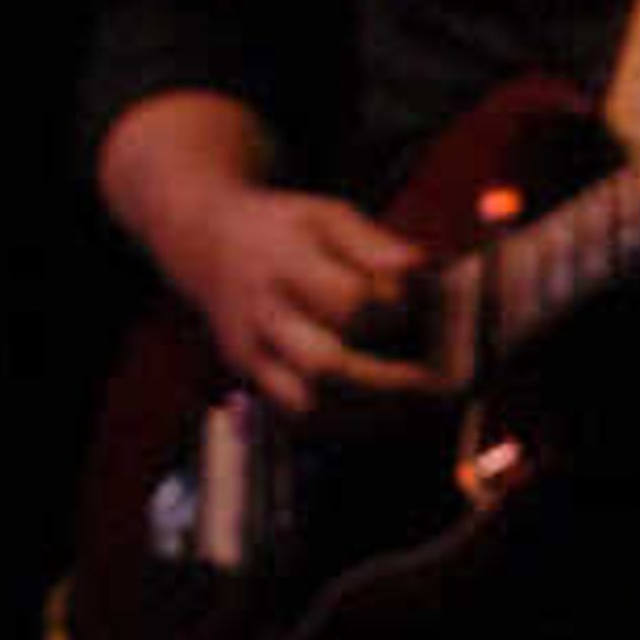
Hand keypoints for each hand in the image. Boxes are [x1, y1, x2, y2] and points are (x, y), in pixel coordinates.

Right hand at [177, 183, 441, 424]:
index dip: (392, 311)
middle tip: (431, 382)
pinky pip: (291, 417)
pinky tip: (373, 415)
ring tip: (410, 407)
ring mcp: (251, 353)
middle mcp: (264, 315)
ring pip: (305, 405)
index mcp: (287, 264)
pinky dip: (335, 424)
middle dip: (385, 382)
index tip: (419, 310)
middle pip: (324, 366)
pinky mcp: (248, 376)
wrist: (208, 242)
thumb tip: (422, 269)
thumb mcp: (329, 215)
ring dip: (364, 414)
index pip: (348, 302)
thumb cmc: (282, 227)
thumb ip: (376, 245)